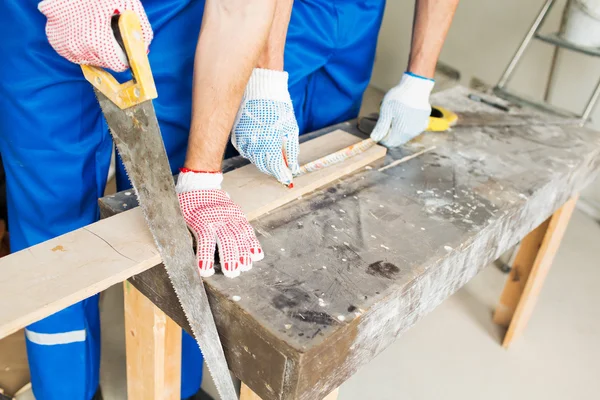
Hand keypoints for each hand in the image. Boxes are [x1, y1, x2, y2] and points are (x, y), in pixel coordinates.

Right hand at [38, 0, 152, 71]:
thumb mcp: (128, 6)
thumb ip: (140, 30)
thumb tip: (143, 50)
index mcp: (97, 42)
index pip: (117, 65)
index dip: (124, 57)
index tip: (125, 50)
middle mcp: (77, 48)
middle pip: (102, 62)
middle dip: (110, 52)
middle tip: (109, 34)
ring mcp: (62, 44)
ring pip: (86, 58)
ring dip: (93, 50)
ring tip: (96, 29)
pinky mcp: (53, 38)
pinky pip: (69, 50)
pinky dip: (78, 44)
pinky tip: (82, 29)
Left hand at [176, 170, 262, 278]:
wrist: (200, 183)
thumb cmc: (186, 204)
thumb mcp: (177, 217)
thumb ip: (181, 234)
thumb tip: (180, 256)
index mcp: (200, 218)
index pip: (205, 239)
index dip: (206, 256)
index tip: (206, 271)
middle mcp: (218, 216)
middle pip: (227, 238)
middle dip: (230, 257)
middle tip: (232, 273)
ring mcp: (230, 215)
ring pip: (240, 234)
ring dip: (244, 252)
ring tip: (246, 266)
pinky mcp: (238, 214)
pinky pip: (247, 229)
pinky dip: (253, 243)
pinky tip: (257, 255)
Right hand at [232, 68, 299, 185]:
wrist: (259, 88)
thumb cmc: (278, 106)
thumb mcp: (290, 128)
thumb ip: (291, 150)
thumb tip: (294, 167)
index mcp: (270, 143)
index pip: (275, 168)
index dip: (282, 175)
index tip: (288, 179)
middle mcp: (254, 143)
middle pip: (263, 166)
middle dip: (273, 169)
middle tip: (281, 168)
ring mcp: (244, 139)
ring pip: (253, 159)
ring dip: (263, 160)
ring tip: (271, 154)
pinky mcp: (237, 134)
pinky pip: (244, 150)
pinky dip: (252, 152)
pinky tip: (259, 147)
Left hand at [370, 72, 433, 147]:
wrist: (416, 86)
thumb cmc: (399, 97)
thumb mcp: (386, 111)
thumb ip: (381, 127)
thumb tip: (374, 138)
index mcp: (402, 132)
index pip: (389, 143)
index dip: (382, 137)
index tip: (380, 128)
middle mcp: (412, 133)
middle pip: (397, 139)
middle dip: (390, 133)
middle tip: (387, 119)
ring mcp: (419, 128)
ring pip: (405, 134)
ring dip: (398, 129)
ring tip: (395, 115)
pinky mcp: (424, 122)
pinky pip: (412, 128)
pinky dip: (407, 124)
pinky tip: (404, 114)